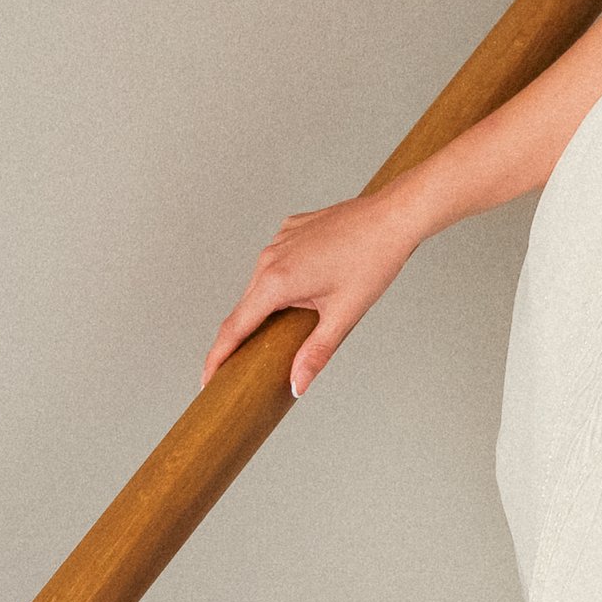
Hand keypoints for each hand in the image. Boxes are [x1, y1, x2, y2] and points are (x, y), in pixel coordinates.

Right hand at [203, 183, 424, 400]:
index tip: (207, 379)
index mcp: (276, 281)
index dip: (218, 357)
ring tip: (284, 327)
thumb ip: (315, 352)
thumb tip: (296, 385)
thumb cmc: (374, 261)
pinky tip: (307, 287)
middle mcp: (269, 257)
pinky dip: (282, 279)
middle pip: (246, 307)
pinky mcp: (290, 228)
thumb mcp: (344, 314)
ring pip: (261, 283)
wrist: (393, 216)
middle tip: (249, 365)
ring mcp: (279, 239)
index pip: (235, 327)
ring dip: (267, 305)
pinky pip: (276, 261)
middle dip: (245, 336)